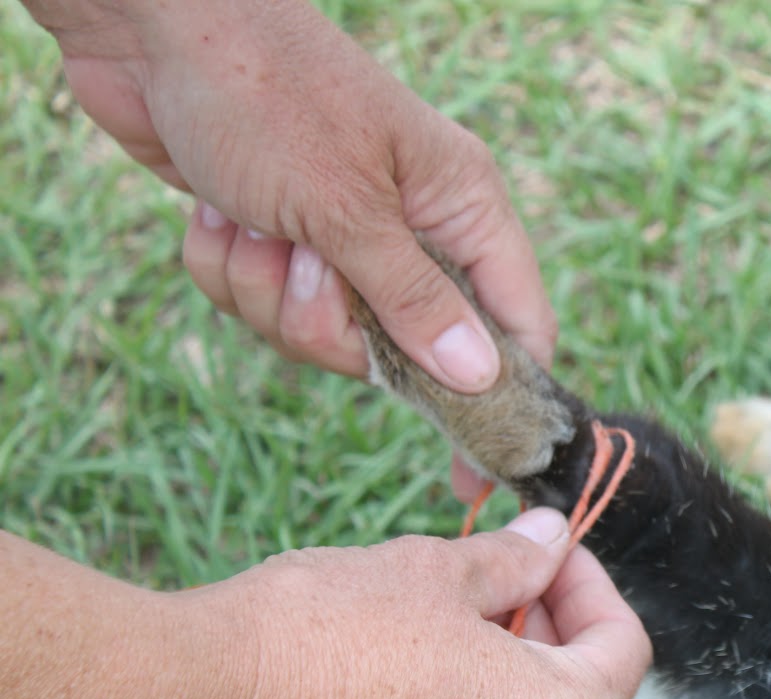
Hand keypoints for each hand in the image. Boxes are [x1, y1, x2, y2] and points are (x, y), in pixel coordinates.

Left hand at [23, 0, 554, 396]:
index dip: (502, 400)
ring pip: (321, 333)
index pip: (515, 324)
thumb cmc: (268, 94)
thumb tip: (482, 378)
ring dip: (269, 294)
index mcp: (461, 206)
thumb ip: (415, 301)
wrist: (149, 28)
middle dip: (336, 328)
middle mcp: (412, 226)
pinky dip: (227, 270)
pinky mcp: (277, 238)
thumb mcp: (348, 207)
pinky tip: (217, 213)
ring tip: (254, 224)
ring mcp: (341, 235)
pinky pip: (260, 305)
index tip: (476, 476)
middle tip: (308, 273)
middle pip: (403, 348)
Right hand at [158, 510, 650, 698]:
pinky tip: (410, 677)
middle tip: (502, 577)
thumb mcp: (437, 571)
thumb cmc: (324, 635)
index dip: (592, 585)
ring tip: (448, 621)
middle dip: (552, 632)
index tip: (552, 550)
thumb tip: (553, 540)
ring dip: (509, 680)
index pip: (624, 649)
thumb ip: (516, 562)